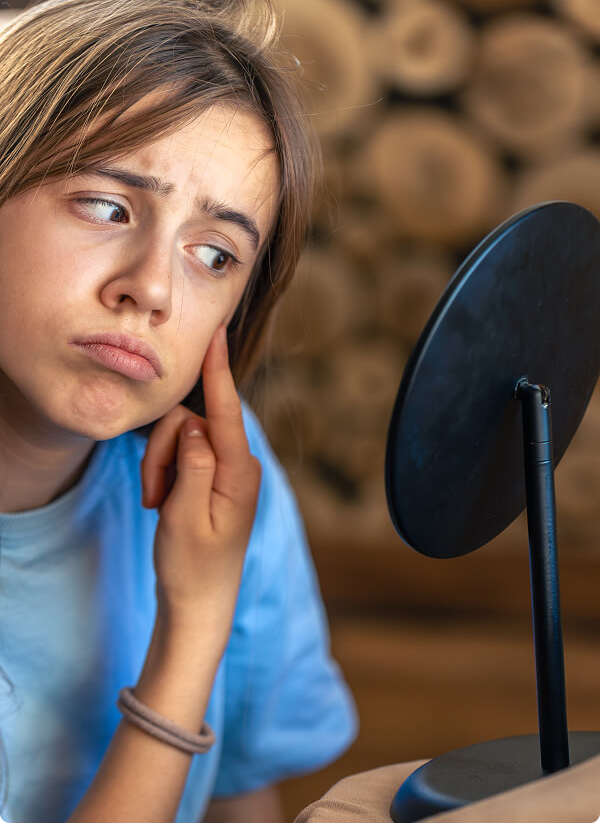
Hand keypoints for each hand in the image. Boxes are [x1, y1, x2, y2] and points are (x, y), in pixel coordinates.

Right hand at [140, 325, 260, 631]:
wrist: (199, 606)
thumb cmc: (193, 568)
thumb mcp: (184, 517)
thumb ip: (191, 464)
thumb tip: (192, 422)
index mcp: (240, 473)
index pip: (226, 411)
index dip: (217, 371)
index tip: (215, 335)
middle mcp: (240, 466)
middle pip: (191, 424)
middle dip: (162, 452)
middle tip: (154, 495)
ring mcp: (228, 472)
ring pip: (182, 440)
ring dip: (161, 468)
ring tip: (159, 506)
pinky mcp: (214, 478)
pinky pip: (184, 456)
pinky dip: (165, 475)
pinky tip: (162, 504)